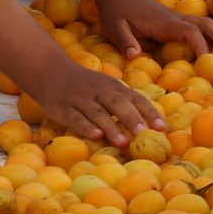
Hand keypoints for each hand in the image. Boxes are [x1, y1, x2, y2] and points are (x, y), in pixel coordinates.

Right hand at [24, 52, 164, 149]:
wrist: (50, 71)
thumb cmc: (86, 86)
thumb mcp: (106, 88)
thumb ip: (125, 103)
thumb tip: (151, 126)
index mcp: (113, 86)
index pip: (135, 98)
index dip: (149, 112)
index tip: (162, 127)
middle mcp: (98, 91)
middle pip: (117, 103)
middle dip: (131, 118)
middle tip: (144, 133)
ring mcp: (79, 99)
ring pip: (97, 112)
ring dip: (111, 126)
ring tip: (123, 142)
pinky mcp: (62, 108)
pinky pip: (75, 117)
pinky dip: (85, 126)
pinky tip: (95, 135)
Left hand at [96, 0, 212, 62]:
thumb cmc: (116, 12)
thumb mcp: (114, 27)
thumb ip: (125, 41)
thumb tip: (134, 56)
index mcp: (164, 23)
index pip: (189, 32)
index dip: (200, 46)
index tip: (206, 63)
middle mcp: (175, 19)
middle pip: (206, 25)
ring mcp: (178, 19)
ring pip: (206, 24)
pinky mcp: (177, 21)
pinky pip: (199, 27)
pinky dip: (212, 35)